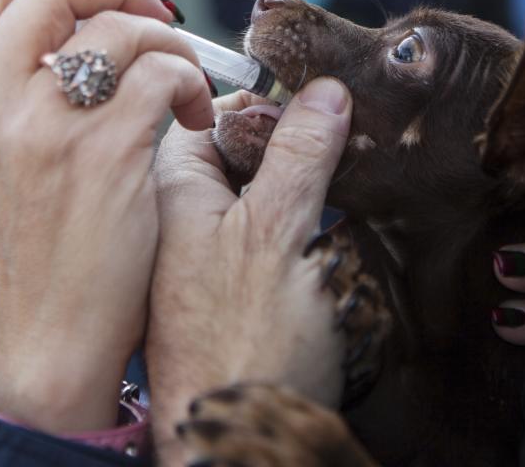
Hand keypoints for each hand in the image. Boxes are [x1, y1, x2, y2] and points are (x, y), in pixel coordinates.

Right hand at [0, 0, 212, 432]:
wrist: (51, 332)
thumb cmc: (43, 245)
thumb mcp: (3, 159)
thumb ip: (23, 90)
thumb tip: (85, 24)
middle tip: (161, 15)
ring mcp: (45, 126)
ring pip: (123, 28)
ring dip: (173, 45)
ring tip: (185, 87)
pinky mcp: (102, 153)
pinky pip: (162, 74)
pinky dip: (190, 85)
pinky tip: (192, 121)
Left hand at [147, 79, 351, 460]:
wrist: (235, 446)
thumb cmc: (242, 346)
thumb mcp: (278, 233)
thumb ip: (298, 156)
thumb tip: (323, 93)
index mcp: (174, 191)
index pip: (209, 116)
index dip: (263, 105)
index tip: (315, 104)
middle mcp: (181, 222)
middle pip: (236, 155)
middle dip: (290, 145)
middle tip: (344, 142)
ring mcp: (205, 261)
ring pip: (256, 198)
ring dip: (302, 188)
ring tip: (350, 187)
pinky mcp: (230, 297)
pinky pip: (265, 242)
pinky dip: (299, 231)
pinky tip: (331, 242)